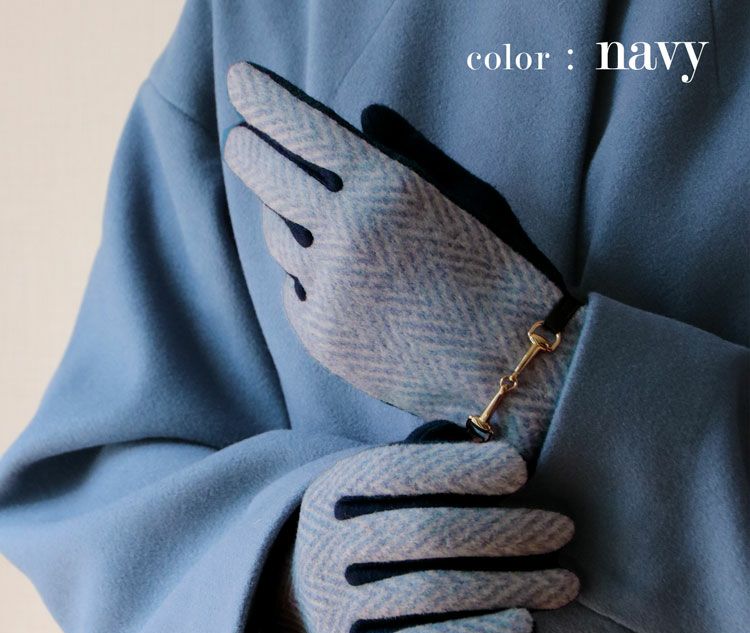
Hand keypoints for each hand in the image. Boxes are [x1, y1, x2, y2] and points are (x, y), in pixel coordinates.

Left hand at [224, 63, 584, 455]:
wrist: (511, 365)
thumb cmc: (500, 273)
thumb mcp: (471, 199)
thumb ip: (411, 154)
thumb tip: (364, 117)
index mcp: (389, 189)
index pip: (306, 128)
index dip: (266, 101)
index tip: (240, 85)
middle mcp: (350, 234)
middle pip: (270, 179)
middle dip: (249, 153)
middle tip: (241, 143)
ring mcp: (331, 290)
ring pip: (278, 238)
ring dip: (282, 218)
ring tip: (297, 212)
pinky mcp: (323, 339)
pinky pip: (293, 293)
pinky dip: (302, 276)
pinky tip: (325, 275)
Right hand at [269, 430, 577, 632]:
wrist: (286, 606)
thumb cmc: (356, 534)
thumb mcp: (366, 492)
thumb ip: (416, 466)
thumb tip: (495, 449)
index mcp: (333, 491)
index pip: (399, 470)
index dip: (462, 468)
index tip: (520, 470)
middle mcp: (327, 545)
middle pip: (426, 533)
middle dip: (504, 530)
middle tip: (562, 528)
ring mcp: (333, 606)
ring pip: (433, 593)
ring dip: (510, 586)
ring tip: (564, 582)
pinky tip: (525, 625)